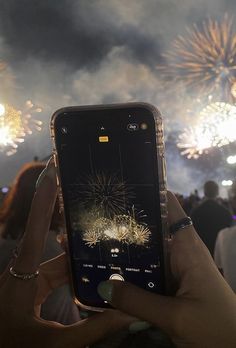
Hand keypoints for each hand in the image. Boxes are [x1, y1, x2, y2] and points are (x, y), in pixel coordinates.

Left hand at [0, 159, 132, 347]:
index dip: (44, 197)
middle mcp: (23, 270)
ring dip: (80, 259)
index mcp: (22, 275)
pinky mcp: (28, 289)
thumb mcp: (55, 343)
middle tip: (101, 216)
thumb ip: (94, 329)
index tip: (54, 169)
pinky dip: (73, 276)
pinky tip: (93, 279)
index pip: (35, 227)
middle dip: (77, 231)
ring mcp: (26, 279)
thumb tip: (130, 314)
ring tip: (108, 250)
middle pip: (53, 243)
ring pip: (58, 263)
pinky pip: (55, 277)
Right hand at [98, 191, 235, 346]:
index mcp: (187, 248)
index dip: (150, 194)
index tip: (123, 187)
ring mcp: (175, 270)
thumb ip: (139, 303)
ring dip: (126, 251)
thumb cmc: (216, 329)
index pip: (170, 210)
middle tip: (95, 219)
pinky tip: (109, 273)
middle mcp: (180, 253)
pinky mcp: (170, 287)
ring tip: (94, 243)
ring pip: (147, 254)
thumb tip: (103, 286)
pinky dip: (131, 273)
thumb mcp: (176, 317)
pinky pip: (147, 274)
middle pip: (152, 231)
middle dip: (127, 225)